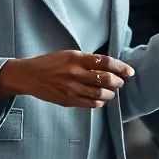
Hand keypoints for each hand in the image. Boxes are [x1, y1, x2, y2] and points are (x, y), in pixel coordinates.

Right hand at [0, 51, 132, 108]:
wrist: (28, 76)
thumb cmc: (50, 63)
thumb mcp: (69, 54)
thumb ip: (87, 60)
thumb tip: (108, 66)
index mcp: (76, 58)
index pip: (105, 62)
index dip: (121, 67)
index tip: (130, 71)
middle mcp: (75, 73)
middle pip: (105, 79)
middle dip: (117, 82)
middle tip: (120, 82)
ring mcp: (71, 88)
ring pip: (100, 94)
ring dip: (110, 94)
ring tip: (111, 92)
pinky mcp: (67, 100)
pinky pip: (89, 104)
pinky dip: (99, 103)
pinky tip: (100, 100)